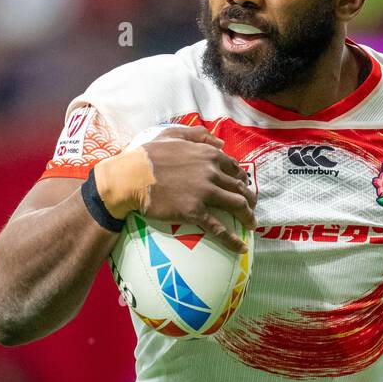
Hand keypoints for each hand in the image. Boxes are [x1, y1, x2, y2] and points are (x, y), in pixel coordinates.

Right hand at [95, 126, 255, 252]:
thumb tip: (221, 142)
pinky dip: (232, 240)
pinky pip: (219, 229)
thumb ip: (198, 135)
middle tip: (252, 208)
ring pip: (236, 206)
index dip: (242, 180)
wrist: (130, 177)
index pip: (235, 168)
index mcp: (208, 155)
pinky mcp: (195, 213)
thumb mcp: (173, 134)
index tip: (243, 188)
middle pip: (240, 188)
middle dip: (250, 199)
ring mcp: (205, 193)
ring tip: (251, 225)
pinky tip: (241, 247)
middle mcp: (211, 173)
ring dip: (248, 217)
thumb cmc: (147, 155)